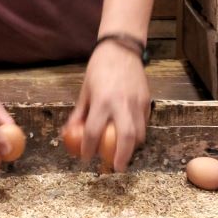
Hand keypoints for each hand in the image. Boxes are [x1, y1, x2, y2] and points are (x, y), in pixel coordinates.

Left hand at [65, 40, 149, 171]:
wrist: (122, 49)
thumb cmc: (99, 68)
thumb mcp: (85, 90)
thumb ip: (79, 113)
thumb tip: (69, 133)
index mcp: (102, 101)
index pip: (94, 132)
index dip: (89, 149)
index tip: (86, 158)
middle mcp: (121, 104)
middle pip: (125, 139)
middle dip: (121, 157)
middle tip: (116, 168)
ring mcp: (137, 103)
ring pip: (139, 133)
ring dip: (132, 148)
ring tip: (123, 154)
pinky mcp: (147, 101)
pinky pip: (144, 123)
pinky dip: (138, 133)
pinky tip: (131, 138)